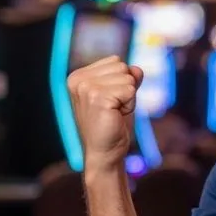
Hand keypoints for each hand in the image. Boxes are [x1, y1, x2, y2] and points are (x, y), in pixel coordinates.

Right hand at [67, 56, 143, 170]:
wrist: (105, 153)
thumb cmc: (112, 125)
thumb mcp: (121, 96)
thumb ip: (128, 78)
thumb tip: (137, 69)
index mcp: (79, 76)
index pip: (115, 61)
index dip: (122, 82)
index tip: (111, 102)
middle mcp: (79, 79)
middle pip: (122, 66)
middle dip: (126, 89)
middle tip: (114, 109)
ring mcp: (86, 88)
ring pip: (127, 77)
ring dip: (128, 98)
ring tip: (115, 113)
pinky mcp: (97, 97)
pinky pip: (130, 90)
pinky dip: (130, 104)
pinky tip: (117, 116)